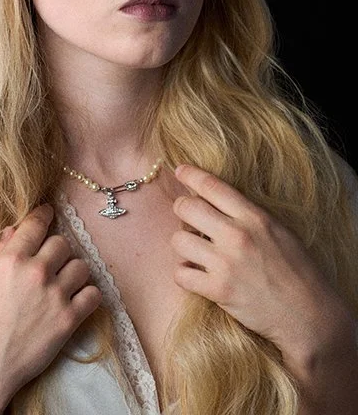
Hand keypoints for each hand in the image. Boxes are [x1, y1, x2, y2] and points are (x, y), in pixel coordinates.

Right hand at [0, 204, 101, 414]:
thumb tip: (12, 233)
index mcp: (10, 260)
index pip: (36, 225)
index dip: (44, 215)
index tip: (48, 212)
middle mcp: (35, 272)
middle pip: (62, 244)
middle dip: (56, 250)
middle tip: (50, 262)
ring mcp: (54, 295)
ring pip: (81, 266)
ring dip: (73, 272)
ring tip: (63, 282)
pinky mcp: (67, 321)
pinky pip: (93, 296)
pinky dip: (88, 296)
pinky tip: (77, 300)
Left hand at [171, 165, 354, 362]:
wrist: (308, 315)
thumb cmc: (298, 270)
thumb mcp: (279, 229)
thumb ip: (249, 214)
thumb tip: (218, 201)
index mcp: (254, 217)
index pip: (212, 186)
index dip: (191, 175)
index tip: (180, 170)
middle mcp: (237, 235)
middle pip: (187, 208)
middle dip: (182, 209)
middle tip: (188, 217)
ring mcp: (225, 263)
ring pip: (178, 240)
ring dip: (183, 244)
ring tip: (195, 250)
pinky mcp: (218, 290)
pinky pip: (181, 273)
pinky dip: (184, 273)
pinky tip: (196, 274)